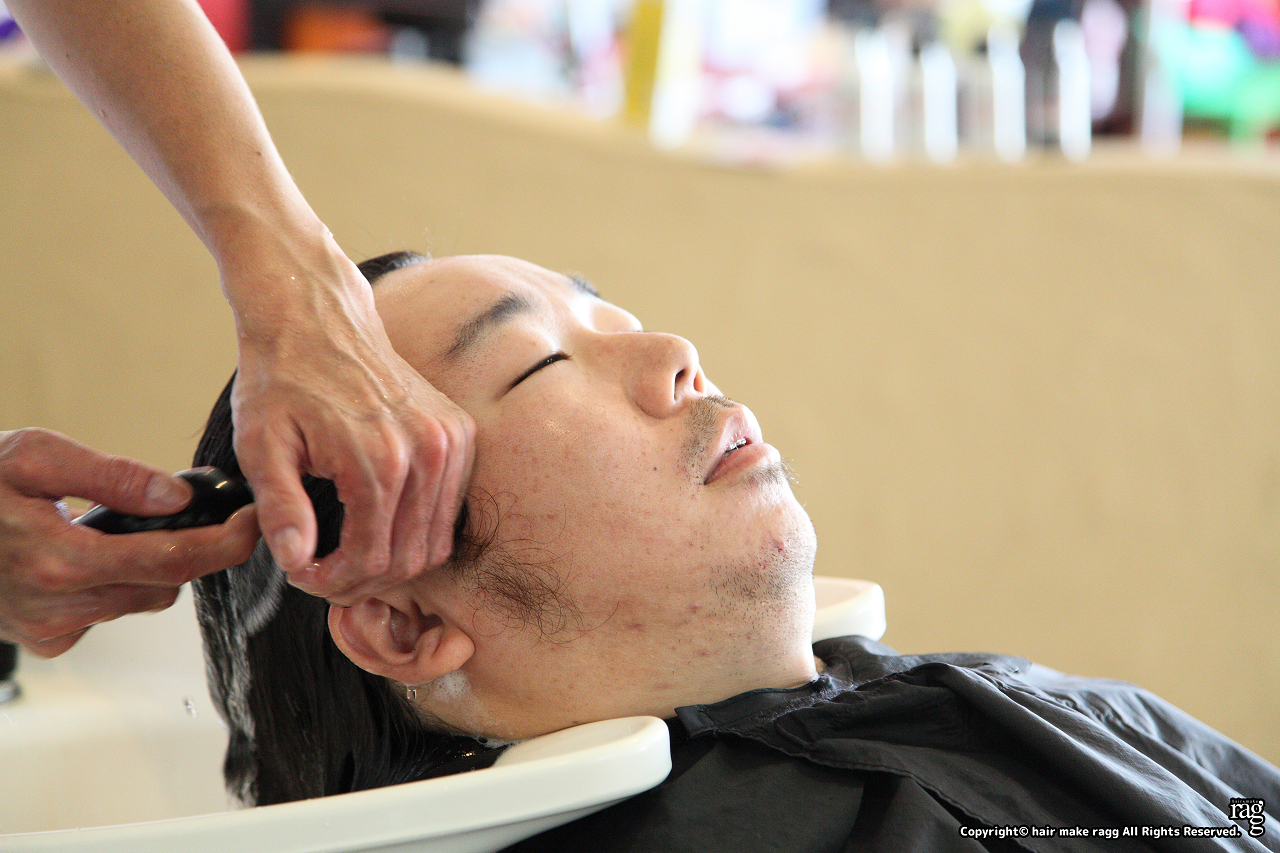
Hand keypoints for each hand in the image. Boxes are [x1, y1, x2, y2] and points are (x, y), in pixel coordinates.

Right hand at [0, 429, 259, 656]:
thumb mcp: (33, 456)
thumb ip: (112, 476)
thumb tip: (177, 496)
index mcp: (60, 561)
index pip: (171, 562)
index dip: (224, 544)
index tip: (254, 525)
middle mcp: (57, 607)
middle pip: (163, 585)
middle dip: (185, 549)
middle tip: (183, 512)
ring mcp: (49, 628)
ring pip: (138, 600)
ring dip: (146, 566)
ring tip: (114, 527)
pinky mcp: (43, 639)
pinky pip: (106, 612)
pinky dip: (112, 584)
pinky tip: (84, 555)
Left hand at [230, 255, 474, 605]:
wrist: (317, 317)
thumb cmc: (283, 376)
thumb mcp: (260, 445)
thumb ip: (281, 509)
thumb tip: (298, 562)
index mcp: (380, 458)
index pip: (372, 559)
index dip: (334, 582)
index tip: (303, 573)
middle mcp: (428, 451)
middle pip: (410, 560)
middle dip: (363, 580)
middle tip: (323, 571)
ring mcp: (451, 442)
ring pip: (435, 543)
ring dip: (392, 561)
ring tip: (347, 552)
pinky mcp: (459, 434)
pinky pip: (448, 512)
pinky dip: (415, 530)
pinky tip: (375, 522)